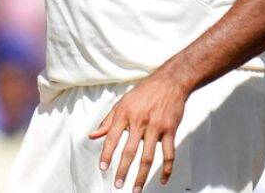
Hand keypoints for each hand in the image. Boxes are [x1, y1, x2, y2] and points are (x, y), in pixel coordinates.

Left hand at [89, 73, 187, 191]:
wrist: (170, 82)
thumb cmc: (145, 92)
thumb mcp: (122, 103)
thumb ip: (108, 121)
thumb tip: (93, 135)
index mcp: (125, 114)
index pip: (112, 137)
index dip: (106, 154)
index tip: (103, 168)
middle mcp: (140, 121)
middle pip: (129, 151)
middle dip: (122, 170)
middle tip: (118, 184)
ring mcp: (156, 127)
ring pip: (148, 157)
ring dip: (141, 176)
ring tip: (136, 189)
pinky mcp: (170, 130)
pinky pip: (168, 153)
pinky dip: (167, 169)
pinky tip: (163, 180)